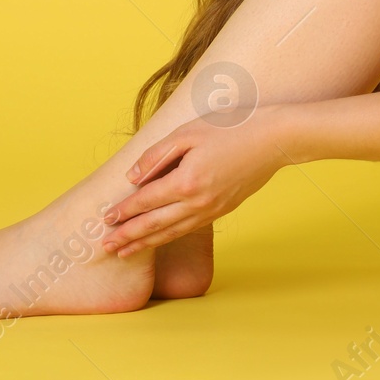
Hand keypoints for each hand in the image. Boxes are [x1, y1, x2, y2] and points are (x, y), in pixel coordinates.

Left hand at [101, 103, 289, 255]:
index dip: (124, 211)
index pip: (146, 201)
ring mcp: (211, 209)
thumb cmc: (231, 127)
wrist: (274, 139)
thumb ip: (157, 155)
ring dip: (145, 244)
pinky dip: (168, 237)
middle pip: (154, 225)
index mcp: (186, 180)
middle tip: (105, 247)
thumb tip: (132, 177)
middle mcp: (198, 201)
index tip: (105, 219)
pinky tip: (159, 240)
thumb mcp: (188, 132)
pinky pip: (188, 229)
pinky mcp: (222, 210)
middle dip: (128, 237)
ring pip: (171, 232)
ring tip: (124, 252)